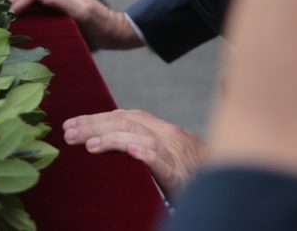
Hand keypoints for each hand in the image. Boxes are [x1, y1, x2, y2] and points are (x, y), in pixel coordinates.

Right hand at [9, 0, 143, 49]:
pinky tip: (23, 25)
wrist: (119, 34)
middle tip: (1, 17)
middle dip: (15, 2)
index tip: (9, 14)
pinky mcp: (61, 13)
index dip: (20, 0)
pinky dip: (28, 15)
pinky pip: (39, 11)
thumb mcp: (84, 12)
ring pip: (33, 2)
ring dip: (20, 8)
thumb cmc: (103, 24)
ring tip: (7, 21)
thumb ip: (63, 1)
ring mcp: (60, 3)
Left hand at [64, 109, 205, 195]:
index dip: (94, 119)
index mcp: (156, 128)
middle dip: (94, 125)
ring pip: (141, 136)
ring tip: (90, 146)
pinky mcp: (180, 174)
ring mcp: (173, 152)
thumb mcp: (159, 151)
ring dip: (112, 139)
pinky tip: (133, 152)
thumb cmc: (187, 169)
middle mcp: (164, 134)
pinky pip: (164, 161)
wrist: (228, 180)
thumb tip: (98, 140)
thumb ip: (136, 142)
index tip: (68, 125)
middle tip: (68, 135)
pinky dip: (147, 154)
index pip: (121, 116)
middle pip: (125, 121)